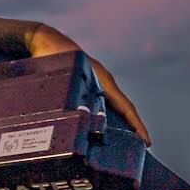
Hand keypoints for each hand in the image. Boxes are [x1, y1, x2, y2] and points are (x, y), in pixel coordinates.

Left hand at [27, 24, 150, 145]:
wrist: (43, 41)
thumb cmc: (52, 56)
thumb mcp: (63, 74)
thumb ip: (68, 92)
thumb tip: (71, 118)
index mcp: (103, 81)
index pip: (125, 106)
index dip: (136, 125)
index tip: (146, 141)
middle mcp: (102, 82)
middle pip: (123, 108)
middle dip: (134, 127)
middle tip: (142, 148)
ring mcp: (96, 83)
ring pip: (113, 106)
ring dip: (121, 123)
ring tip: (126, 143)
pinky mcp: (86, 85)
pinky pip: (101, 103)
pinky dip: (107, 117)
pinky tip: (102, 130)